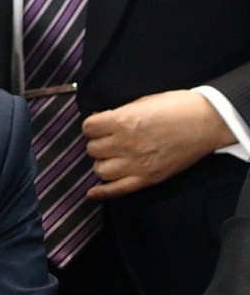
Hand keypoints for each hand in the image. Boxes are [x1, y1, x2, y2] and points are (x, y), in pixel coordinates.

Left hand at [82, 89, 234, 199]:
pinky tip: (92, 193)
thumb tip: (99, 120)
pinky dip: (102, 192)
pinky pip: (117, 190)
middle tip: (108, 139)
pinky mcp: (148, 179)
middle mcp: (126, 144)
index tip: (99, 124)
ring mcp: (137, 165)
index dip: (93, 125)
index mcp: (123, 121)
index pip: (89, 128)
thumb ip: (118, 113)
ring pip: (100, 170)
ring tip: (112, 156)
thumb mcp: (141, 102)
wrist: (205, 122)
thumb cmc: (175, 107)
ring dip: (103, 162)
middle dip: (98, 142)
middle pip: (93, 149)